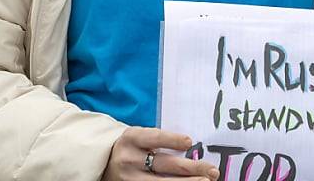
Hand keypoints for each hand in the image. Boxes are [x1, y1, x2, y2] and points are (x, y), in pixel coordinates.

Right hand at [103, 127, 219, 180]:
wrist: (101, 162)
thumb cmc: (131, 147)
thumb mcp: (139, 137)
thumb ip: (159, 141)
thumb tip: (191, 148)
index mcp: (132, 139)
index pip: (154, 138)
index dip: (172, 140)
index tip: (190, 142)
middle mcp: (129, 159)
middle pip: (164, 164)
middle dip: (191, 168)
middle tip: (211, 170)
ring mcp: (129, 178)